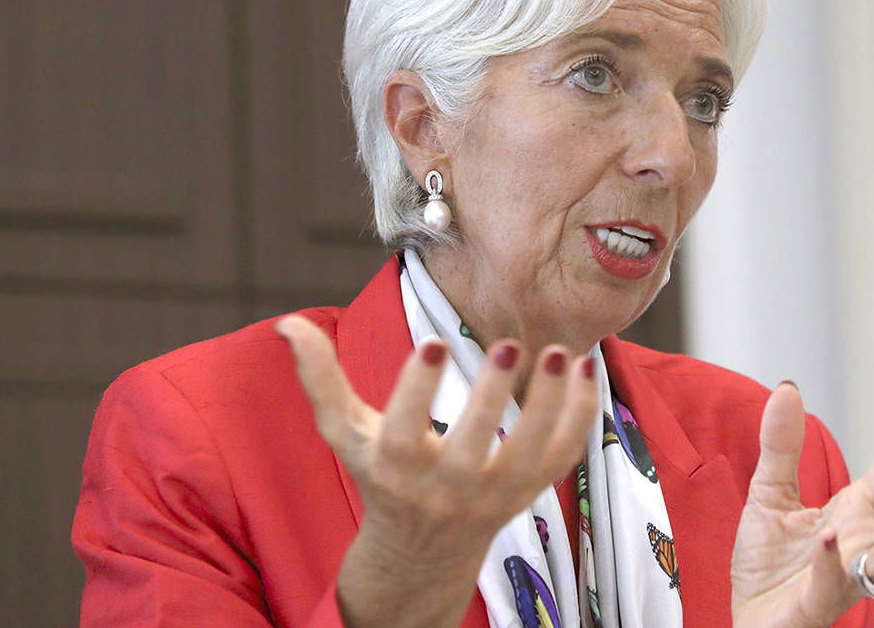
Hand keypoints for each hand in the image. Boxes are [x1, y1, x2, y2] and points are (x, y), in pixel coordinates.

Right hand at [276, 315, 599, 627]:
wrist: (423, 548)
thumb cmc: (380, 475)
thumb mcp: (346, 432)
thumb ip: (321, 379)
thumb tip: (288, 324)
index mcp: (397, 468)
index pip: (404, 433)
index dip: (416, 390)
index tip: (430, 343)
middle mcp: (447, 487)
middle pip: (473, 449)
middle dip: (491, 399)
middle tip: (508, 345)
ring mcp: (495, 494)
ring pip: (531, 455)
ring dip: (550, 405)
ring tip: (562, 353)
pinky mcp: (529, 492)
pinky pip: (562, 456)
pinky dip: (579, 416)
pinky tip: (585, 368)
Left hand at [731, 384, 873, 626]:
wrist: (748, 614)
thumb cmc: (771, 560)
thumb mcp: (770, 490)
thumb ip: (781, 444)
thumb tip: (788, 387)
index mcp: (860, 510)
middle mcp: (868, 542)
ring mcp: (850, 575)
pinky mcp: (819, 603)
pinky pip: (834, 584)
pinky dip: (831, 561)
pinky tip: (825, 535)